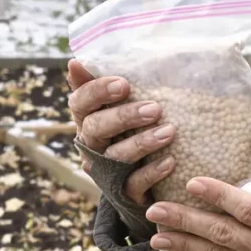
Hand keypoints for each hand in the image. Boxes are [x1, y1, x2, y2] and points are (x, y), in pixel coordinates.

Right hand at [66, 59, 175, 202]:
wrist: (143, 182)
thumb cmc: (132, 132)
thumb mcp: (123, 106)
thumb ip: (108, 86)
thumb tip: (80, 58)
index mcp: (88, 120)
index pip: (80, 102)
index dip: (96, 92)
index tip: (123, 83)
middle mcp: (91, 145)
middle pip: (96, 128)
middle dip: (124, 117)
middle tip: (155, 108)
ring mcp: (105, 171)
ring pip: (115, 157)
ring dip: (142, 143)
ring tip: (169, 131)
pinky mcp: (123, 193)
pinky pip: (134, 183)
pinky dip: (152, 172)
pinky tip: (170, 161)